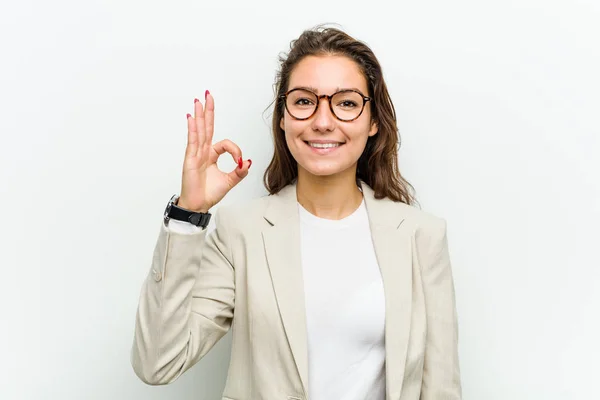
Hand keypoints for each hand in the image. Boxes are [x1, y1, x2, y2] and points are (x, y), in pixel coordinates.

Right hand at [178, 91, 250, 212]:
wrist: (199, 205)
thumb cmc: (209, 193)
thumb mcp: (230, 181)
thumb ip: (240, 171)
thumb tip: (248, 162)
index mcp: (212, 155)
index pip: (225, 143)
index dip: (235, 149)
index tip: (240, 161)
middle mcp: (203, 152)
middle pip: (207, 127)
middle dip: (208, 110)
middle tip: (208, 95)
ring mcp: (195, 154)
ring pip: (199, 131)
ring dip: (199, 115)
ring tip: (198, 101)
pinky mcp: (190, 159)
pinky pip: (192, 142)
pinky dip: (193, 129)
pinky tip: (192, 118)